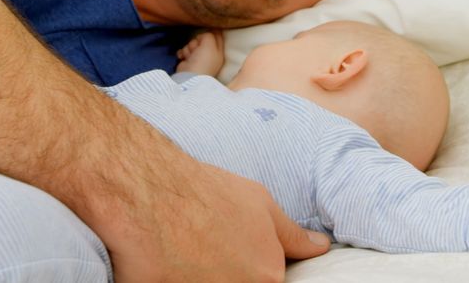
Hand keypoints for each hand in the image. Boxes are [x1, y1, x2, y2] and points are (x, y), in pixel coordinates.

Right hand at [82, 157, 330, 280]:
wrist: (148, 194)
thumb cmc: (205, 194)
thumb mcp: (260, 204)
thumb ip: (292, 234)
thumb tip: (320, 248)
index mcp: (269, 276)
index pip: (269, 281)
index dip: (250, 267)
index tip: (231, 252)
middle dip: (224, 272)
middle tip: (206, 249)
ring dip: (201, 276)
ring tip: (188, 254)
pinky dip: (178, 279)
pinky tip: (170, 264)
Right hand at [176, 30, 224, 75]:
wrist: (189, 77)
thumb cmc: (203, 61)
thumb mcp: (210, 44)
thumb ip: (208, 35)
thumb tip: (201, 37)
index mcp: (218, 52)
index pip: (218, 37)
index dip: (212, 32)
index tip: (207, 30)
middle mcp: (209, 55)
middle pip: (202, 39)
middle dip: (197, 42)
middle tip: (197, 49)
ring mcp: (198, 58)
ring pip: (192, 44)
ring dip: (189, 49)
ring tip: (190, 56)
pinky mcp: (188, 61)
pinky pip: (184, 51)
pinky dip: (182, 53)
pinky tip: (182, 57)